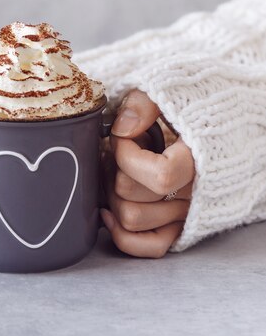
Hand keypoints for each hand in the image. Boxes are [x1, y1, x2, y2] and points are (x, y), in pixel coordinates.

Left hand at [100, 90, 194, 257]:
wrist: (227, 120)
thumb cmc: (199, 104)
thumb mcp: (172, 88)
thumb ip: (145, 102)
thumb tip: (122, 130)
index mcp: (201, 161)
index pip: (158, 176)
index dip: (126, 154)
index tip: (123, 134)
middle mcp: (195, 193)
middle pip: (132, 196)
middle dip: (113, 170)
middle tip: (114, 151)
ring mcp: (185, 212)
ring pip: (132, 220)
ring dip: (112, 197)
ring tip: (116, 172)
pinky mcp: (178, 225)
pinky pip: (150, 247)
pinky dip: (123, 236)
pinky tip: (108, 211)